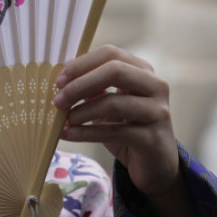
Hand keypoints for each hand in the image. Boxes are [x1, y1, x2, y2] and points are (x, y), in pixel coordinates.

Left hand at [54, 45, 177, 196]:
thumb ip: (92, 86)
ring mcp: (158, 111)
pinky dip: (85, 133)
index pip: (111, 54)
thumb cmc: (127, 127)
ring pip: (113, 103)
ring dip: (81, 112)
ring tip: (64, 121)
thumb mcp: (108, 102)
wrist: (154, 163)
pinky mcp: (153, 138)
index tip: (59, 81)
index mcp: (143, 71)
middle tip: (58, 101)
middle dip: (80, 85)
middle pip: (115, 71)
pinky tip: (69, 135)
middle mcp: (156, 86)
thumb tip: (63, 71)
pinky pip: (114, 132)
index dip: (81, 65)